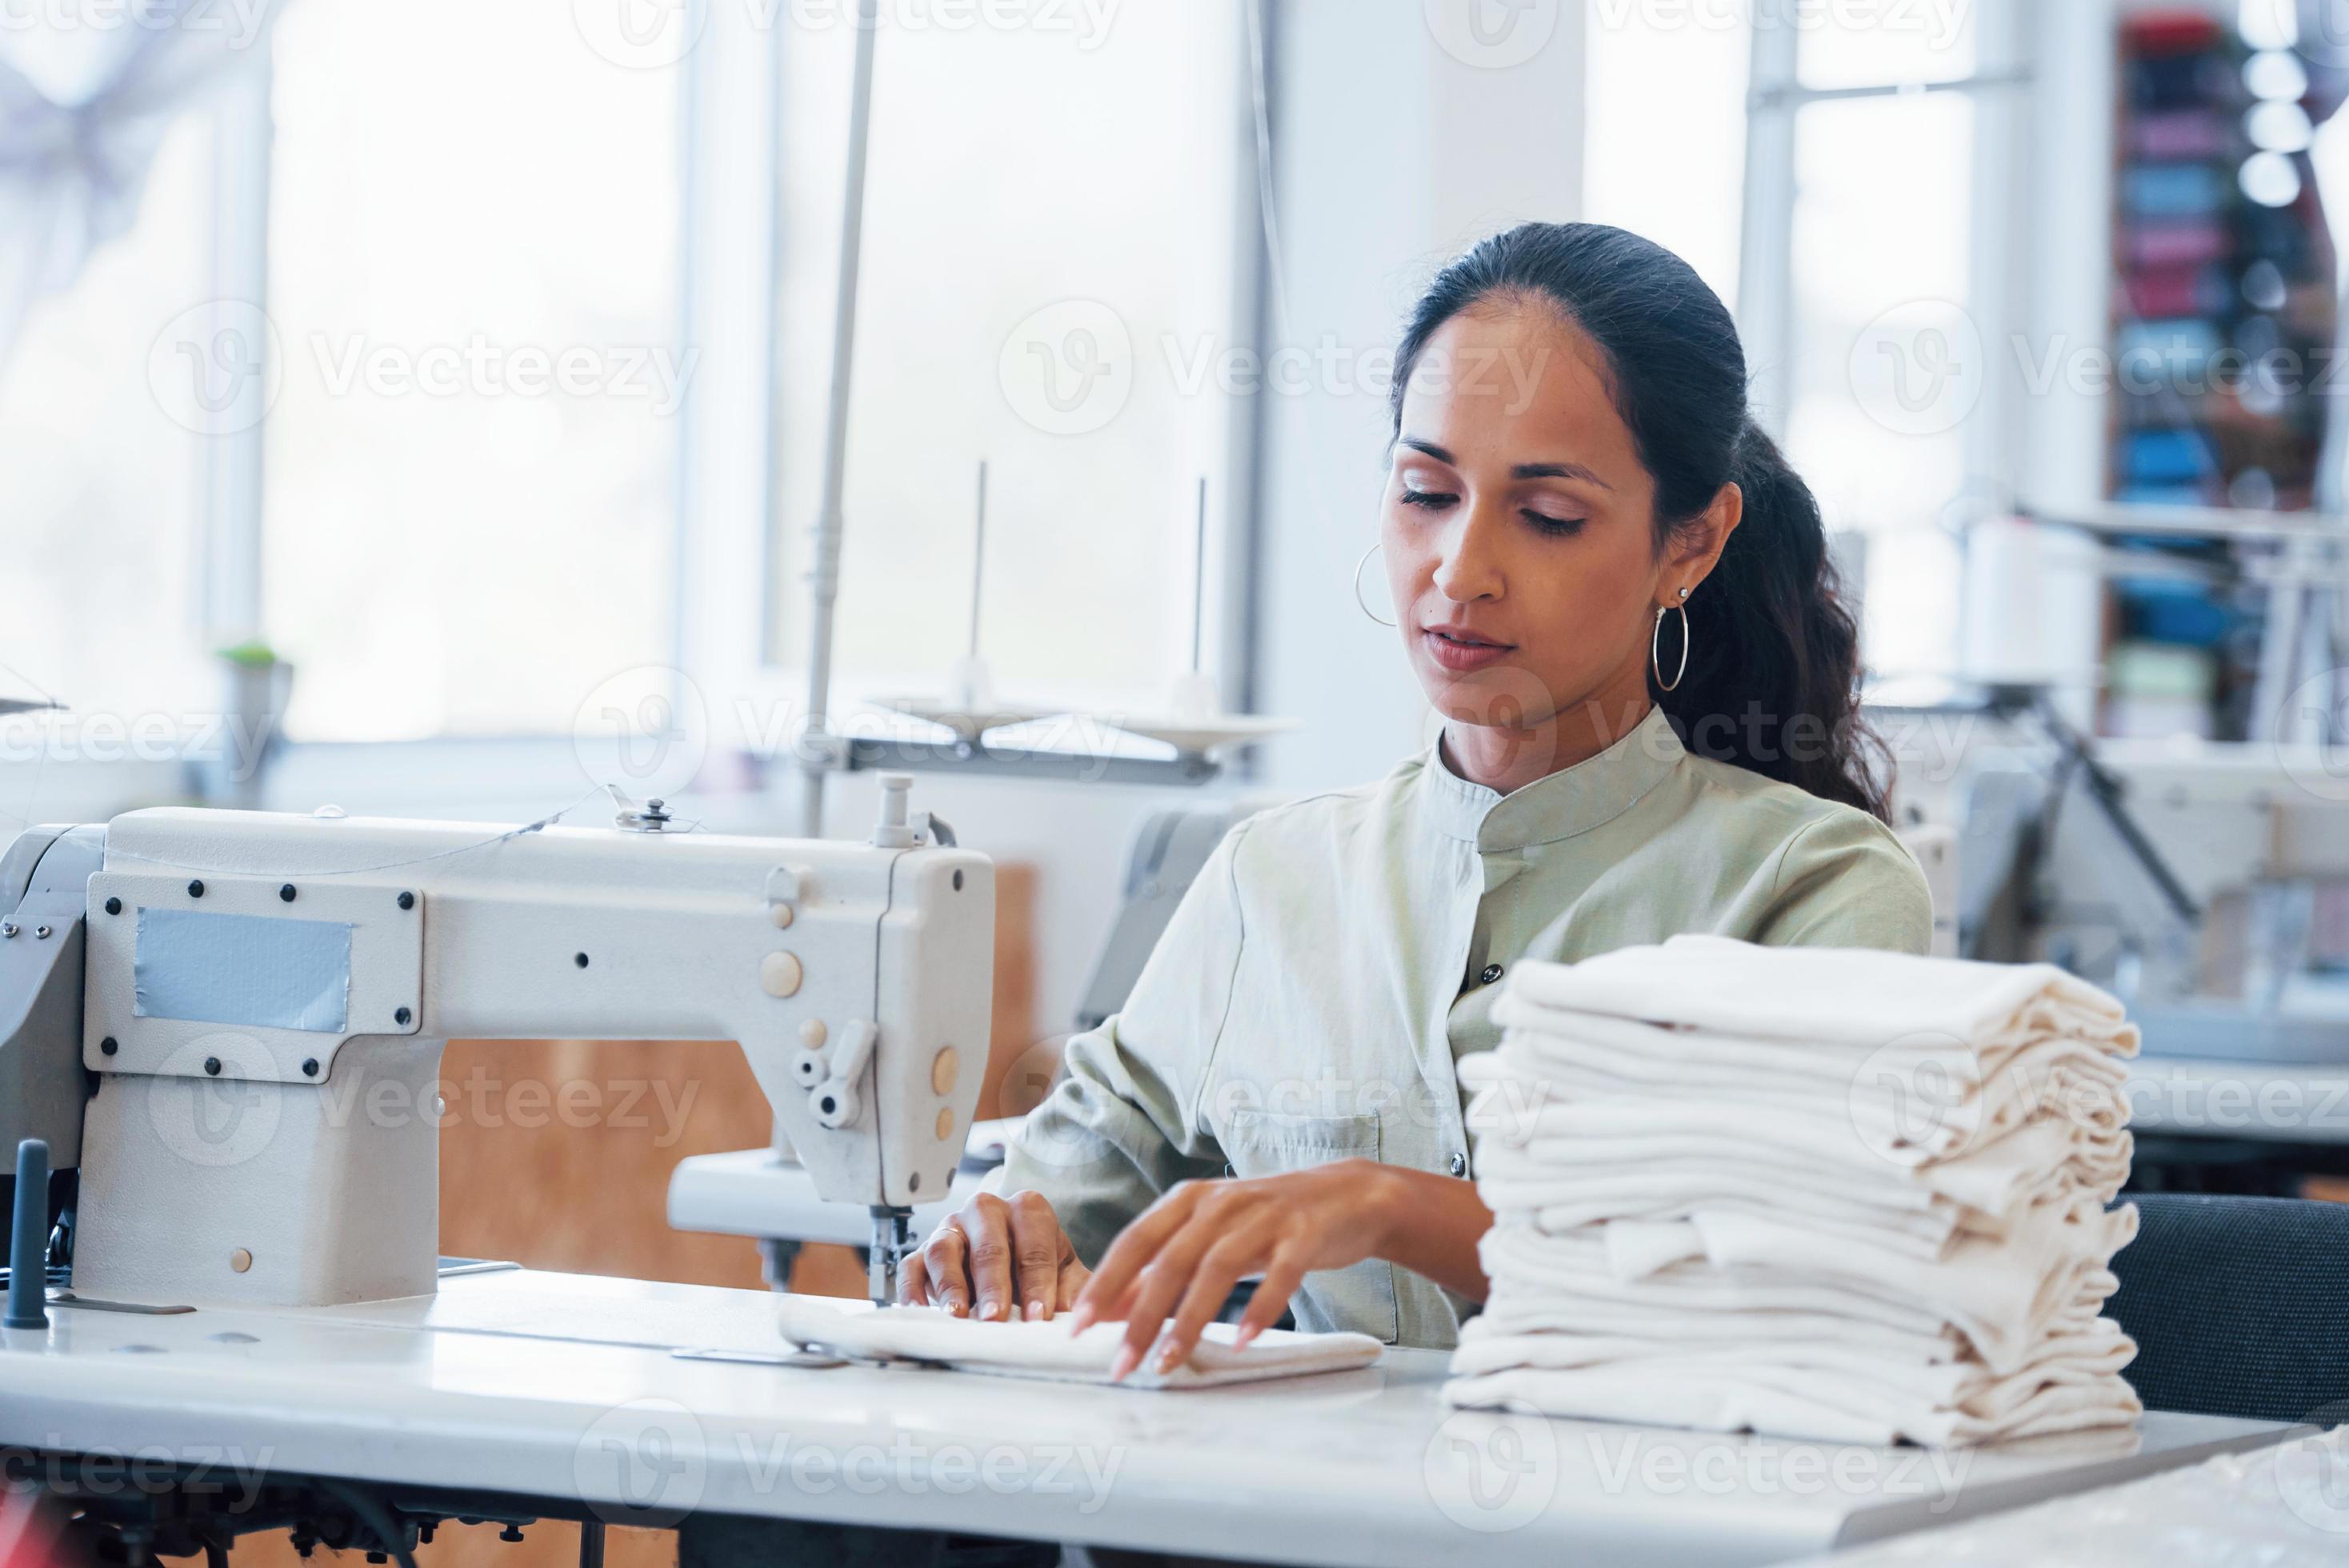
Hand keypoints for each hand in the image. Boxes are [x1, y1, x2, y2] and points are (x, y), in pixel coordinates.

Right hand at [899, 1189, 1090, 1321]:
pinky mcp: (922, 1252)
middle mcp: (985, 1211)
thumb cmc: (1040, 1268)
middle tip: (996, 1318)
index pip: (1033, 1243)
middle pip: (987, 1243)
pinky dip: (912, 1291)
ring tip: (958, 1316)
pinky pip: (911, 1267)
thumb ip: (1076, 1290)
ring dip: (951, 1284)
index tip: (1039, 1317)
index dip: (1038, 1282)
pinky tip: (921, 1314)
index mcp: (1027, 1209)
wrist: (1009, 1264)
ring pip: (944, 1248)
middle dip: (993, 1283)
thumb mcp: (1066, 1273)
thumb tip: (1077, 1316)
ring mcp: (951, 1229)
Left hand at [1069, 1159, 1399, 1380]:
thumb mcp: (1209, 1239)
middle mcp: (1220, 1203)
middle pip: (1171, 1259)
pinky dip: (1261, 1306)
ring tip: (1170, 1362)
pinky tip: (1245, 1340)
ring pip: (1217, 1268)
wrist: (1348, 1195)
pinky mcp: (1304, 1232)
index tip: (1078, 1326)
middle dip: (1141, 1316)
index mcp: (1189, 1201)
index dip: (1105, 1283)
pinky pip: (1280, 1272)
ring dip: (1191, 1319)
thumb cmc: (1267, 1222)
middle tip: (1121, 1363)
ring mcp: (1264, 1216)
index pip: (1135, 1241)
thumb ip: (1161, 1269)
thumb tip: (1109, 1307)